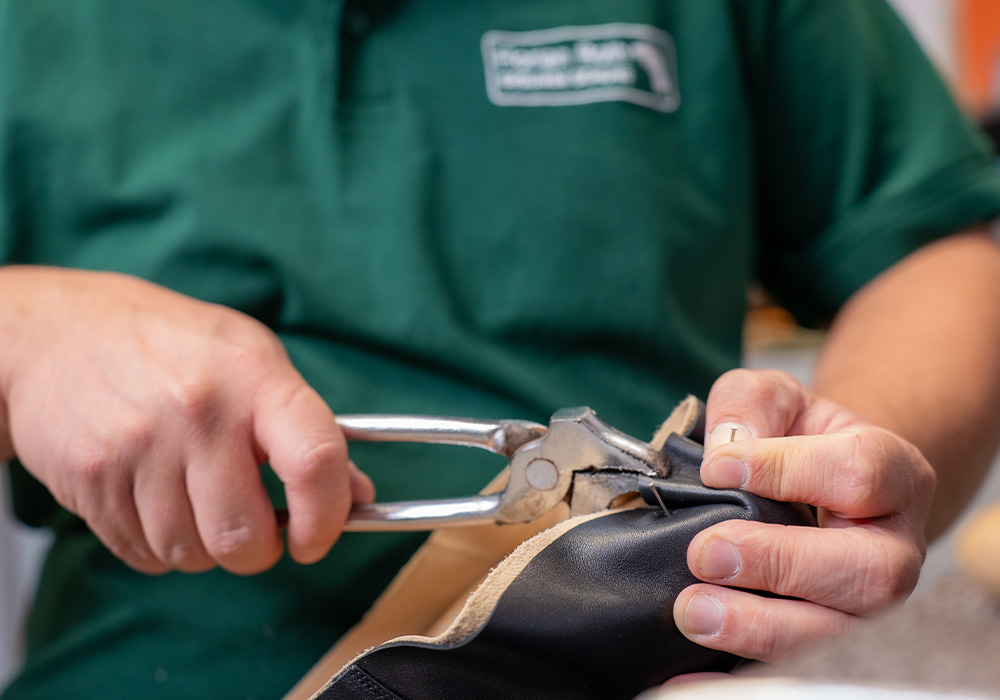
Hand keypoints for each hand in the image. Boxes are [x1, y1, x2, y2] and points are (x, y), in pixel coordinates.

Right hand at [0, 266, 373, 574]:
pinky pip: (143, 553)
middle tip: (253, 527)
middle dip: (257, 549)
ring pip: (192, 554)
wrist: (55, 333)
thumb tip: (358, 492)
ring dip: (202, 546)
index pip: (314, 460)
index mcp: (254, 377)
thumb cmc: (169, 343)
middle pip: (245, 537)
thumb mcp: (252, 358)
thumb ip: (308, 427)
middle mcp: (198, 412)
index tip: (318, 536)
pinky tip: (154, 499)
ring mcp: (140, 447)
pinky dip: (158, 544)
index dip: (328, 516)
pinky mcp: (92, 479)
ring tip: (194, 499)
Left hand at [672, 369, 933, 663]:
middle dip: (780, 565)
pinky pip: (799, 670)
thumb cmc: (797, 440)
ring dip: (762, 628)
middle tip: (708, 553)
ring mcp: (867, 606)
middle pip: (865, 571)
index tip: (718, 468)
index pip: (859, 474)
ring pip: (839, 634)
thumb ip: (752, 404)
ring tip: (695, 611)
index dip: (786, 470)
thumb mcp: (776, 401)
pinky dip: (742, 674)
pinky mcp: (827, 641)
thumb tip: (728, 446)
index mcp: (894, 474)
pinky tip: (690, 675)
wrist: (815, 488)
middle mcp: (894, 548)